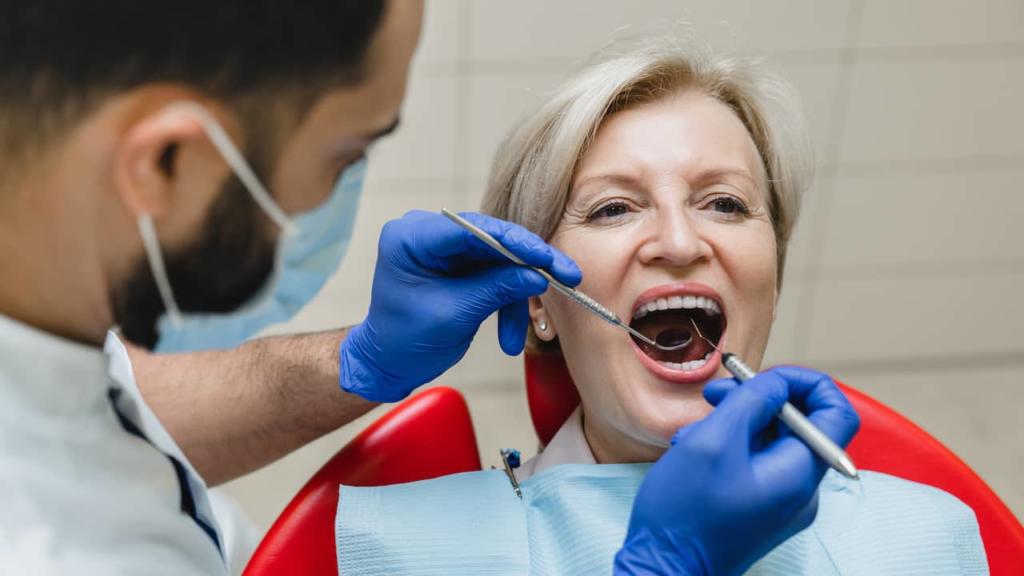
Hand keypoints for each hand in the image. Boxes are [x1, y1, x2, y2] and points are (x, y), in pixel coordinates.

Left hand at [339, 210, 580, 401]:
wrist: (387, 363)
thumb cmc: (404, 340)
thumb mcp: (454, 314)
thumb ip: (496, 288)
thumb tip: (538, 274)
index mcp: (412, 237)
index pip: (473, 228)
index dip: (515, 241)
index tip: (546, 257)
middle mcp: (427, 233)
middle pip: (492, 239)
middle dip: (526, 267)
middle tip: (564, 278)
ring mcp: (444, 249)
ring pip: (498, 260)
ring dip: (513, 298)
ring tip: (515, 338)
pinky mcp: (458, 265)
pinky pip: (494, 274)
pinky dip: (505, 303)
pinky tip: (508, 336)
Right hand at [614, 366, 860, 575]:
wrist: (662, 570)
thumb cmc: (685, 512)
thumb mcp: (716, 440)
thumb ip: (753, 402)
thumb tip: (777, 384)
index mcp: (800, 472)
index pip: (836, 412)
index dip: (804, 383)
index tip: (762, 376)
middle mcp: (800, 489)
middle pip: (799, 423)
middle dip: (758, 399)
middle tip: (716, 394)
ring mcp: (781, 502)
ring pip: (772, 441)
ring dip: (736, 422)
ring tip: (695, 429)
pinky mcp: (760, 509)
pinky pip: (756, 463)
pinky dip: (729, 446)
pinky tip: (695, 450)